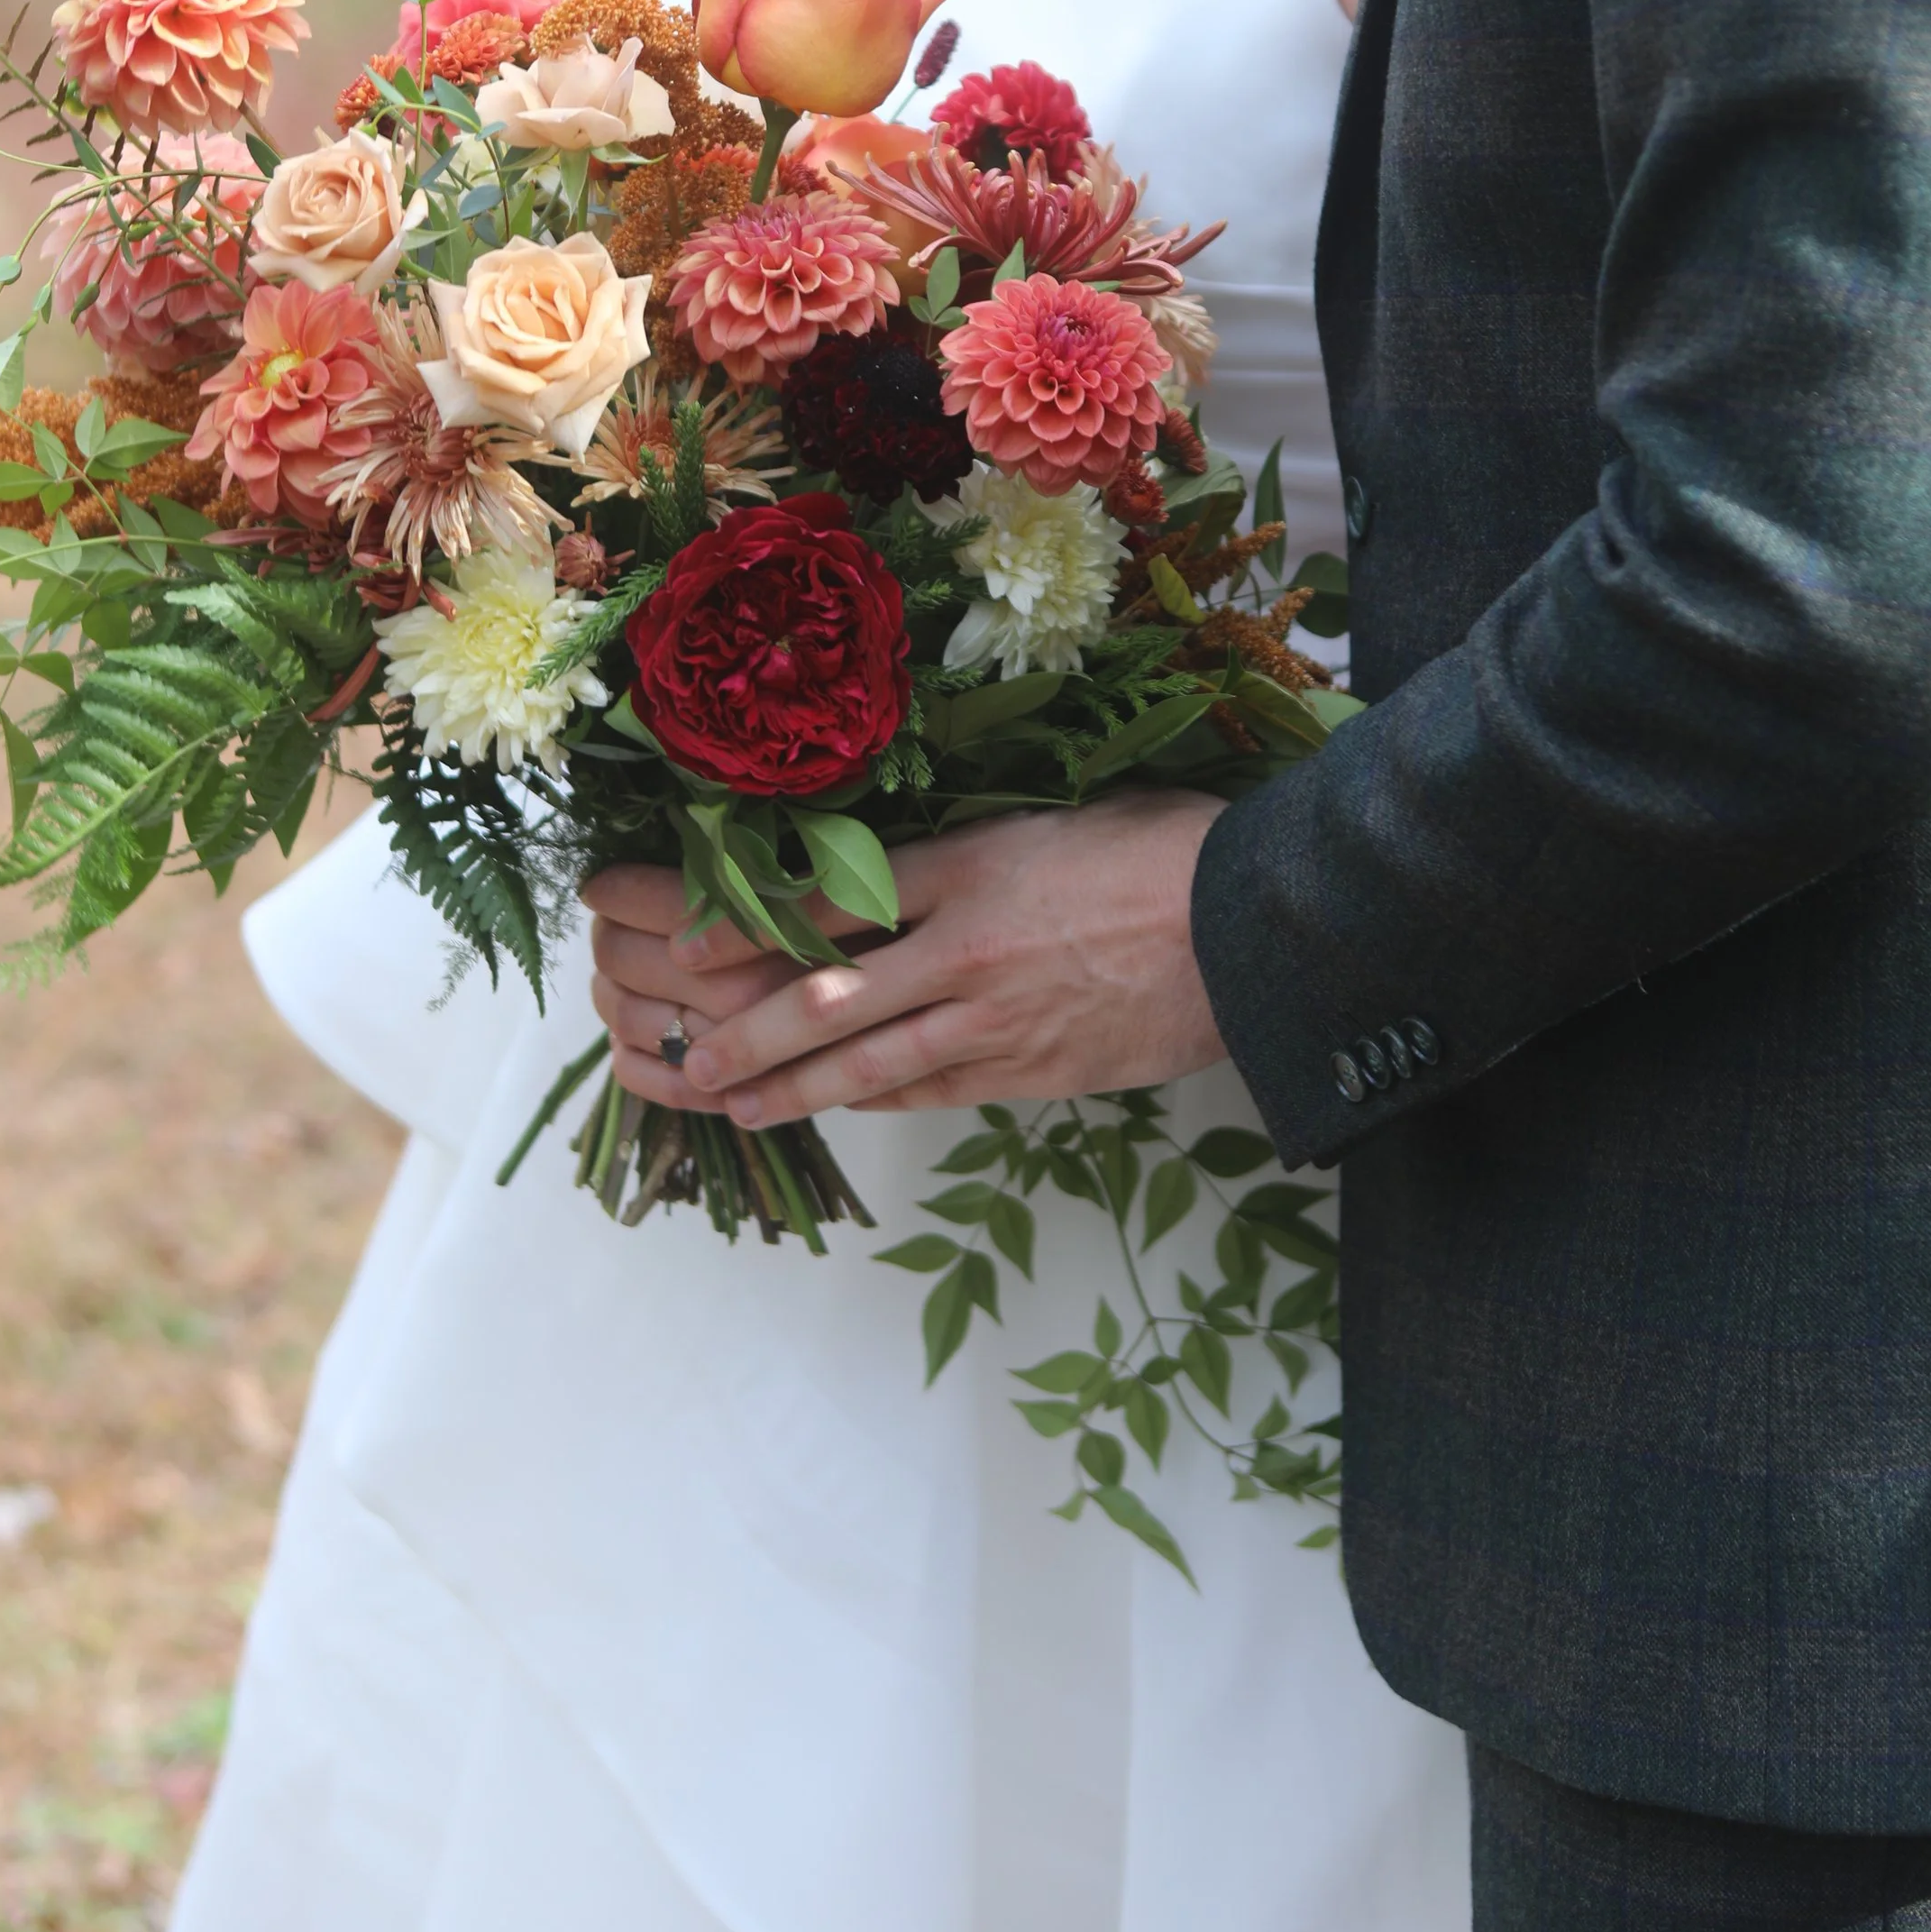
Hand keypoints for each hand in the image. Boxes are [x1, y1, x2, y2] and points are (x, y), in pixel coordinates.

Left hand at [586, 789, 1228, 1126]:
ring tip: (732, 1102)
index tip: (680, 933)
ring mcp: (997, 1020)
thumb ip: (962, 853)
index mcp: (965, 866)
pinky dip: (874, 1100)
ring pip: (868, 1061)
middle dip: (742, 1031)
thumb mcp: (1044, 824)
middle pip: (826, 998)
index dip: (743, 920)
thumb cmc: (1156, 850)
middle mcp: (965, 947)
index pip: (827, 898)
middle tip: (678, 1054)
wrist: (1252, 926)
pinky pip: (933, 1092)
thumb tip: (884, 870)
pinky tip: (836, 1107)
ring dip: (790, 1086)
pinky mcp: (1033, 1072)